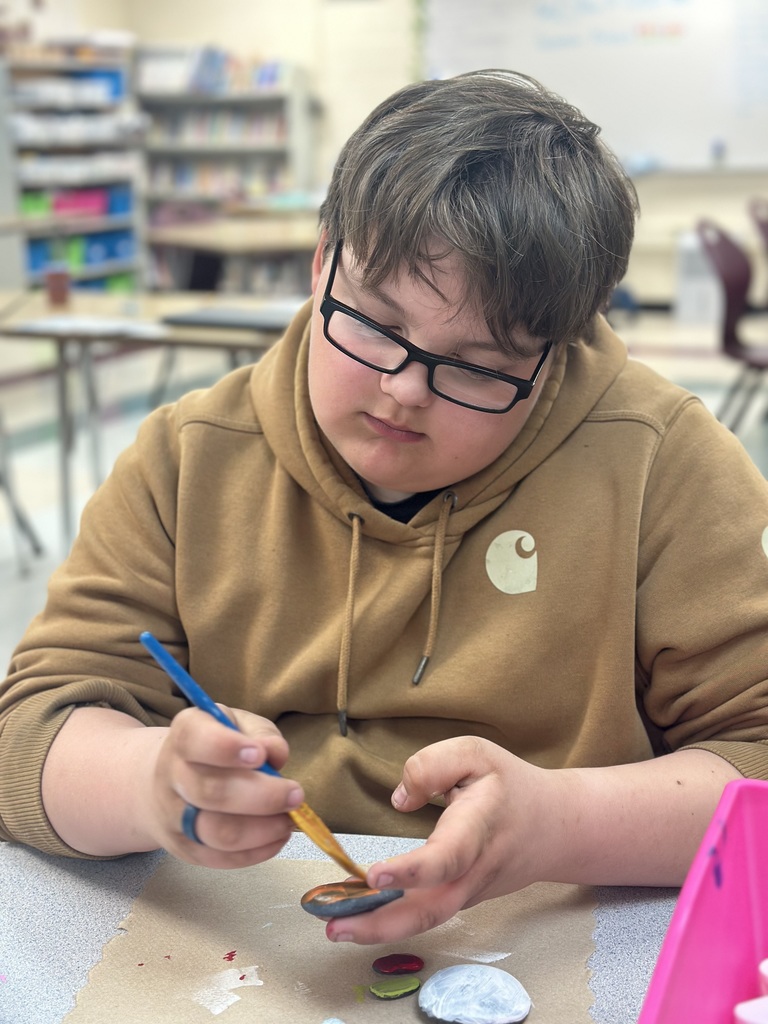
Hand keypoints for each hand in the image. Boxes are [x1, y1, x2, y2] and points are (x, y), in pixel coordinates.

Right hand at [151, 706, 304, 868]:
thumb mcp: (237, 724)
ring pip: (216, 832)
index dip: (227, 748)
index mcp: (186, 733)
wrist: (168, 779)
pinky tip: (276, 837)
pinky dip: (255, 852)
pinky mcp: (184, 848)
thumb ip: (260, 733)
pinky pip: (219, 858)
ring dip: (261, 830)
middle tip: (295, 795)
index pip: (196, 740)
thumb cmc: (216, 746)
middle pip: (211, 792)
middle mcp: (171, 774)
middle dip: (262, 796)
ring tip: (288, 821)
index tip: (259, 755)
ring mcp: (173, 816)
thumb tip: (276, 753)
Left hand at [326, 736, 558, 944]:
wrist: (554, 828)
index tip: (375, 874)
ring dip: (379, 929)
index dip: (411, 871)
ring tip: (335, 928)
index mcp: (477, 827)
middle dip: (382, 922)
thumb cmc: (510, 786)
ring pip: (426, 920)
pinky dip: (392, 921)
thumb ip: (432, 765)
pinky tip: (359, 918)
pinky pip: (427, 913)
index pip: (446, 857)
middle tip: (335, 926)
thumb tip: (400, 799)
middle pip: (431, 908)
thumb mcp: (476, 753)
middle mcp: (473, 870)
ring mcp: (468, 892)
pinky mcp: (461, 899)